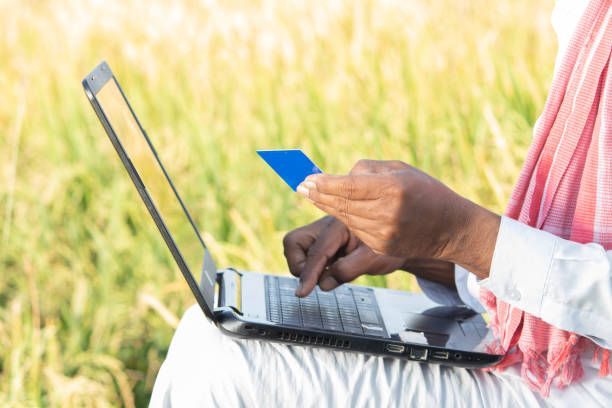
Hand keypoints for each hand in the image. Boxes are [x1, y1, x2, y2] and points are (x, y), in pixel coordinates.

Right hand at [283, 216, 406, 296]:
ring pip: (295, 248)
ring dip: (305, 266)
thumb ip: (348, 271)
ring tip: (329, 273)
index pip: (316, 252)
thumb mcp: (373, 261)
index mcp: (340, 225)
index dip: (308, 274)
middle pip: (293, 242)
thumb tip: (323, 284)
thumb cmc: (387, 249)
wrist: (397, 243)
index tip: (301, 292)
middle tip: (319, 278)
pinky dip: (311, 267)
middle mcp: (326, 226)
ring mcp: (321, 234)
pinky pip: (304, 254)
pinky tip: (330, 270)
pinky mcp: (321, 243)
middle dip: (299, 265)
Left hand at [296, 159, 500, 277]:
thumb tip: (340, 177)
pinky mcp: (381, 248)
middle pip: (342, 204)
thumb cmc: (426, 192)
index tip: (306, 180)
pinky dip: (345, 219)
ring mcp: (383, 234)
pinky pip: (355, 231)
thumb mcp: (401, 169)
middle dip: (318, 194)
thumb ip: (368, 170)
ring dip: (328, 206)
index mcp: (392, 190)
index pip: (348, 187)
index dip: (324, 184)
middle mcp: (386, 213)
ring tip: (314, 194)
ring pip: (345, 219)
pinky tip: (338, 209)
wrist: (451, 227)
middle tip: (301, 186)